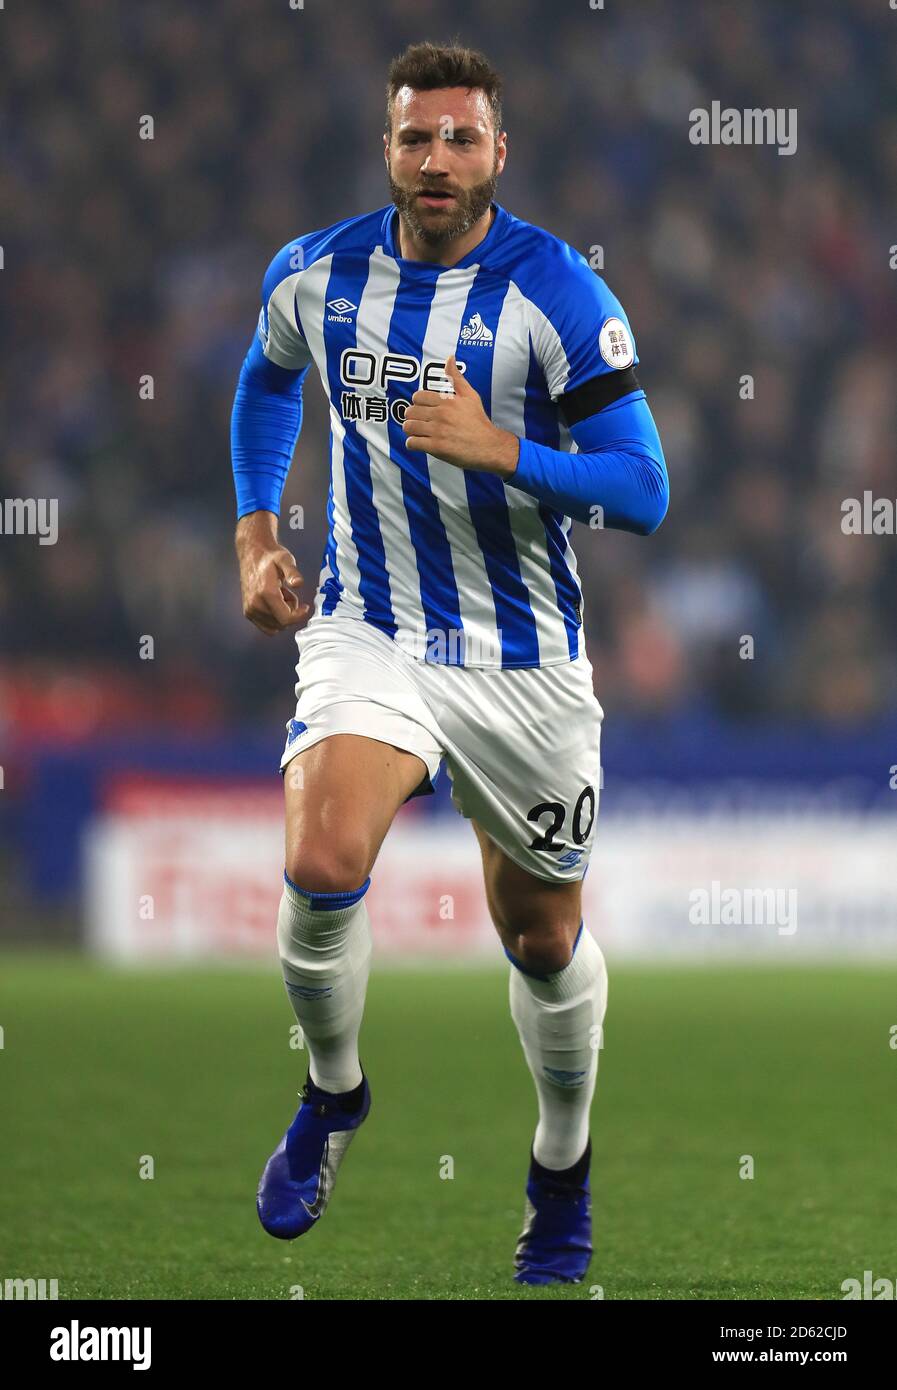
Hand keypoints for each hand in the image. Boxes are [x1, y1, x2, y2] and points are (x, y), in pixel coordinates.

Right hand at [235, 511, 310, 635]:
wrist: (252, 554)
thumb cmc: (270, 557)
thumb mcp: (285, 559)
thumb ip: (292, 572)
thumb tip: (298, 583)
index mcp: (266, 593)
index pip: (286, 619)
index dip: (298, 615)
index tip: (305, 607)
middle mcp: (255, 604)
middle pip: (281, 624)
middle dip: (290, 613)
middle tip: (288, 594)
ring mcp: (250, 610)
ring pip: (274, 627)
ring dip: (282, 616)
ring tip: (280, 597)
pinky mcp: (248, 612)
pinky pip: (266, 627)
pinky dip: (273, 619)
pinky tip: (274, 603)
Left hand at [403, 354, 518, 476]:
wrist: (489, 446)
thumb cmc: (479, 422)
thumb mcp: (471, 396)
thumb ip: (457, 378)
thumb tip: (450, 358)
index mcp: (447, 401)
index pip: (417, 397)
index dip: (417, 404)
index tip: (422, 409)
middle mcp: (441, 414)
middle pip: (410, 412)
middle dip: (412, 417)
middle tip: (419, 422)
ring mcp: (438, 431)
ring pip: (409, 427)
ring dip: (410, 430)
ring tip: (418, 432)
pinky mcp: (436, 447)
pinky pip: (412, 443)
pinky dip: (412, 444)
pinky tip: (420, 443)